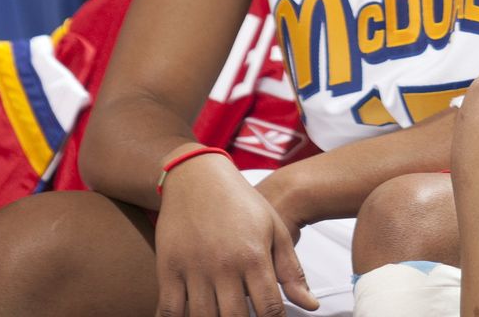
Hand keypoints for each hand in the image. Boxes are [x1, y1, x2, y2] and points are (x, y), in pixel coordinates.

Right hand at [153, 154, 320, 314]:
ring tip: (223, 316)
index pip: (269, 308)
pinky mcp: (168, 268)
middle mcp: (224, 265)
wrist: (198, 176)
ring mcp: (194, 268)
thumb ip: (292, 271)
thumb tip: (311, 305)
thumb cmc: (240, 202)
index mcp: (253, 256)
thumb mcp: (274, 230)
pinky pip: (170, 309)